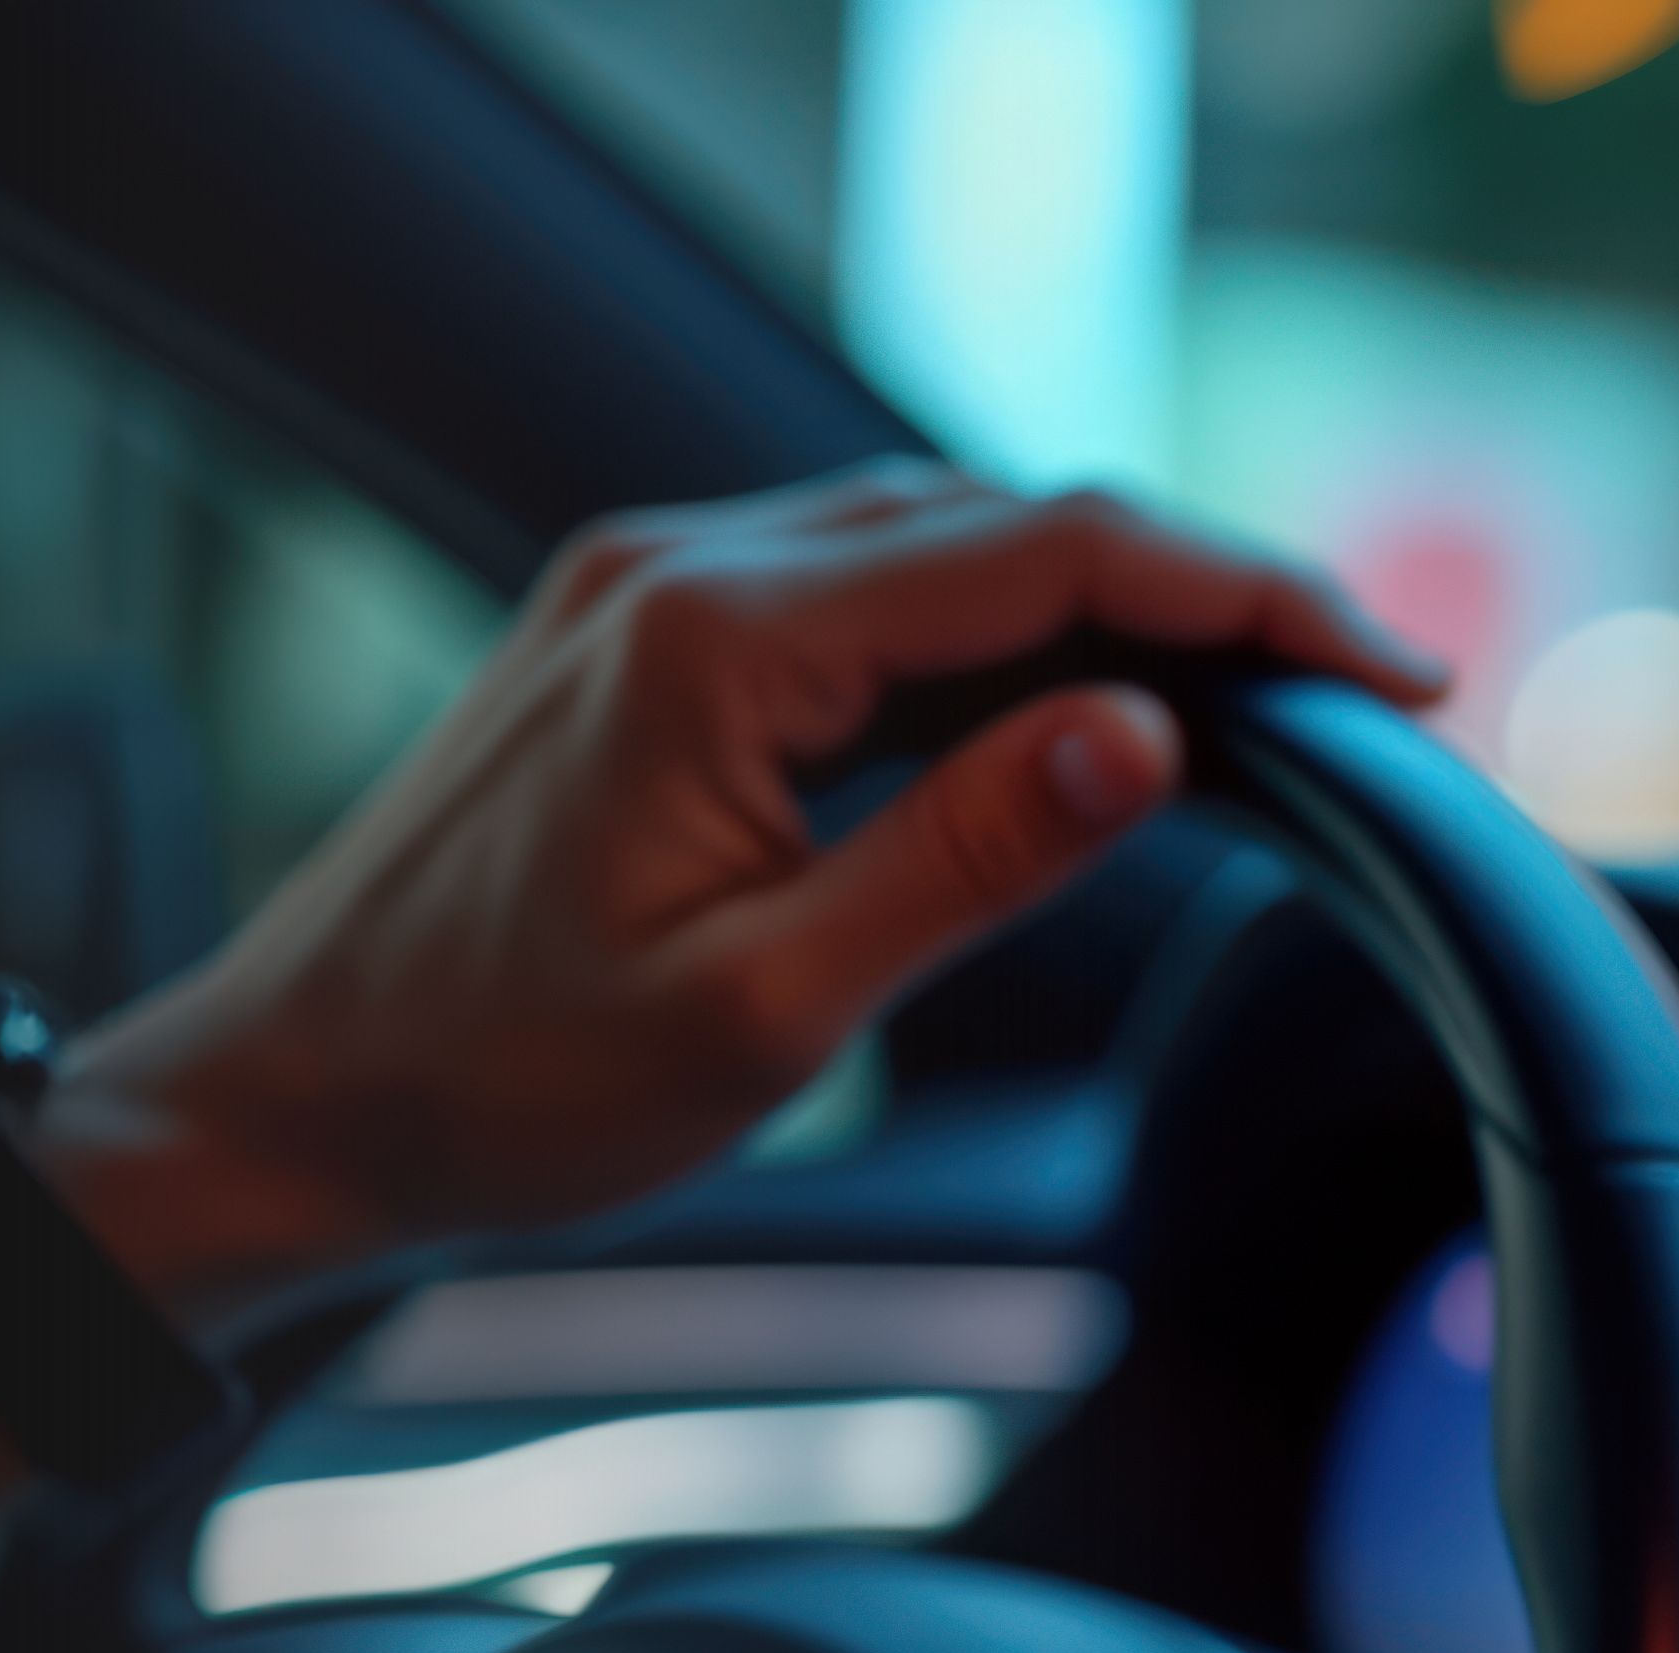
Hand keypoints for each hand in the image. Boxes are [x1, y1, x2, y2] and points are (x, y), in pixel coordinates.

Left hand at [33, 465, 1447, 1327]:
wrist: (286, 1107)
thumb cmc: (492, 1091)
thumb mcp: (762, 1013)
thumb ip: (965, 862)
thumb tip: (1146, 740)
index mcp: (715, 635)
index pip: (1048, 553)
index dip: (1247, 597)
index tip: (1392, 670)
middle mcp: (683, 566)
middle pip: (1012, 519)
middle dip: (1212, 589)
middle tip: (1376, 689)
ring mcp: (656, 592)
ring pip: (946, 544)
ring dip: (1116, 607)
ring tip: (1271, 699)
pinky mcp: (649, 642)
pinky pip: (869, 596)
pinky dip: (1007, 638)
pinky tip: (1090, 709)